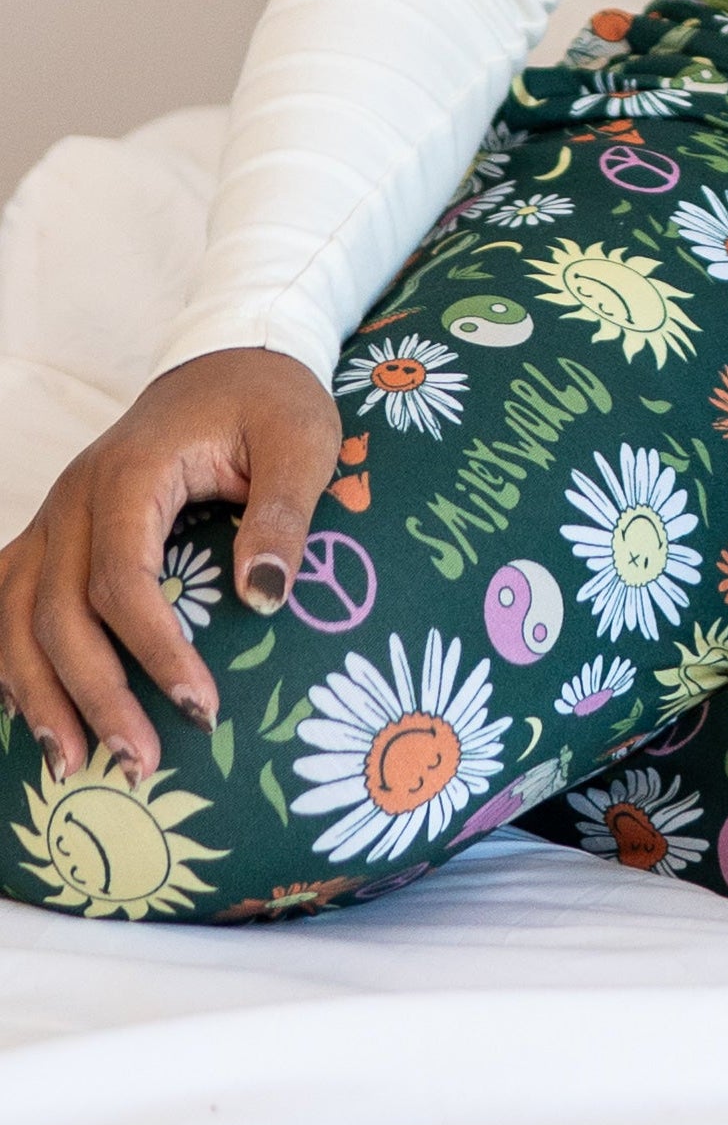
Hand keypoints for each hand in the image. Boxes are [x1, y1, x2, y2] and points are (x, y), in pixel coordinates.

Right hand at [0, 353, 340, 778]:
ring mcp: (55, 515)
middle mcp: (74, 496)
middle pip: (57, 612)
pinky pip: (7, 598)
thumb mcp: (301, 440)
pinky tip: (32, 712)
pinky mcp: (54, 532)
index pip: (121, 580)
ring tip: (72, 764)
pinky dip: (9, 658)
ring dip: (36, 692)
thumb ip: (285, 512)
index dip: (154, 651)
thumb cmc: (269, 401)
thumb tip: (266, 597)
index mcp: (131, 472)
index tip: (201, 707)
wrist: (228, 359)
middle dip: (93, 694)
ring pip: (13, 614)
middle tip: (141, 762)